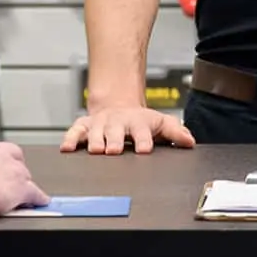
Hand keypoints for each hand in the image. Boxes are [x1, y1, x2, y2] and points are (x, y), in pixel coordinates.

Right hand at [60, 105, 195, 154]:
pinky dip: (70, 139)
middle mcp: (117, 122)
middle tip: (113, 150)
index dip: (143, 140)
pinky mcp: (84, 126)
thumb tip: (189, 141)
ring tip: (94, 150)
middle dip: (113, 140)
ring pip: (94, 132)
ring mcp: (99, 124)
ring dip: (94, 141)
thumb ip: (175, 132)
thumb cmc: (141, 121)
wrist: (118, 106)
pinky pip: (74, 132)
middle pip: (115, 131)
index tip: (144, 149)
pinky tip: (66, 148)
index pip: (142, 132)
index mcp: (137, 123)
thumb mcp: (161, 123)